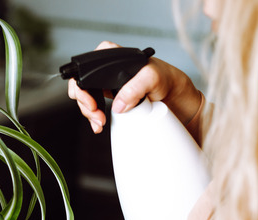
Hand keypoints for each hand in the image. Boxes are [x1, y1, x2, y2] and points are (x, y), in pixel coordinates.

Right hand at [67, 41, 202, 133]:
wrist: (175, 98)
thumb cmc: (166, 79)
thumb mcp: (152, 78)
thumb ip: (135, 87)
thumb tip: (118, 104)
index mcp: (113, 57)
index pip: (86, 65)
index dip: (82, 84)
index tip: (90, 99)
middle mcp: (107, 70)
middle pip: (82, 84)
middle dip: (84, 102)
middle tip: (95, 113)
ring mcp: (108, 86)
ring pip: (86, 99)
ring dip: (88, 113)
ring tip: (99, 123)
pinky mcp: (111, 100)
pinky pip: (95, 109)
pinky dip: (94, 119)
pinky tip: (99, 125)